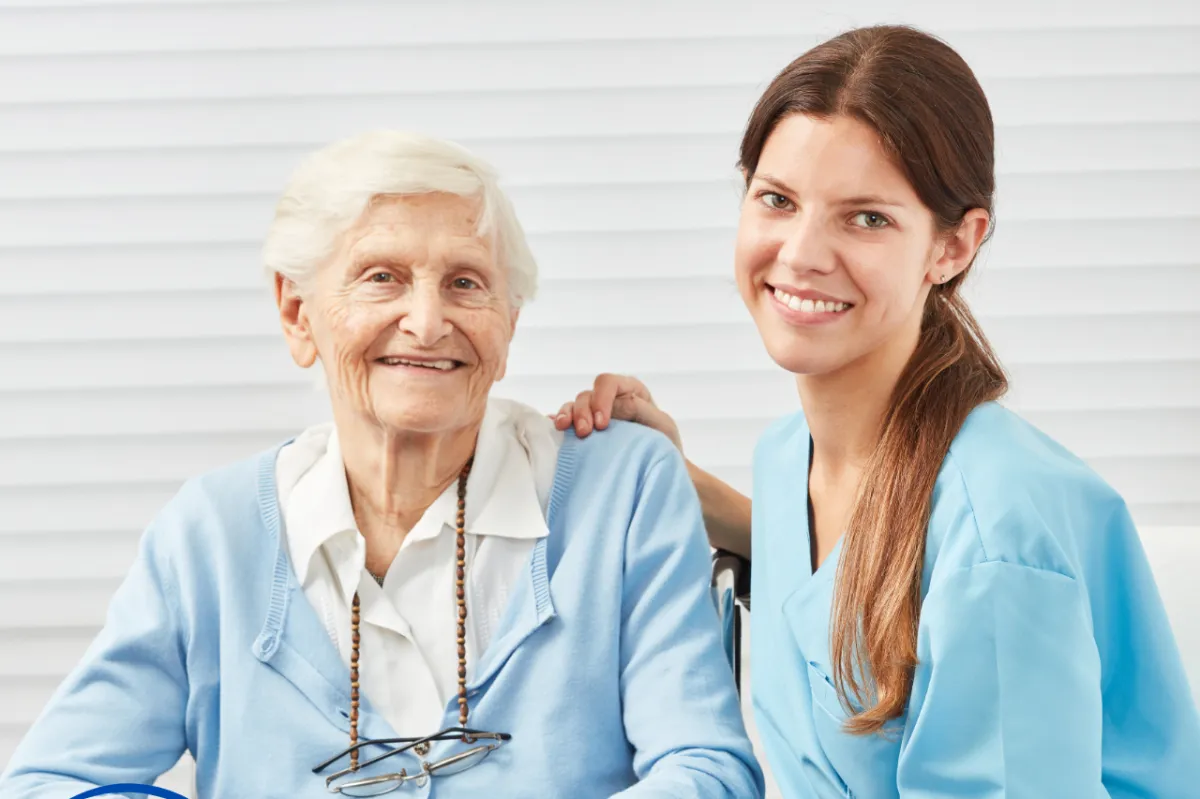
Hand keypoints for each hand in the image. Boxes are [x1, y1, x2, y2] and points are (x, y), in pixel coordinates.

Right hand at [552, 373, 682, 452]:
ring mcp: (594, 415)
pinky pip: (567, 421)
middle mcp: (609, 399)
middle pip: (586, 395)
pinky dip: (558, 422)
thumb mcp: (662, 424)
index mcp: (630, 391)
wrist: (660, 471)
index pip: (608, 383)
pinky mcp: (585, 431)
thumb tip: (615, 405)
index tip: (603, 424)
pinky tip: (554, 429)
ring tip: (563, 428)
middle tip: (584, 433)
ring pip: (573, 406)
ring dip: (567, 415)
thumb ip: (640, 409)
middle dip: (582, 412)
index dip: (601, 399)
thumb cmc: (666, 445)